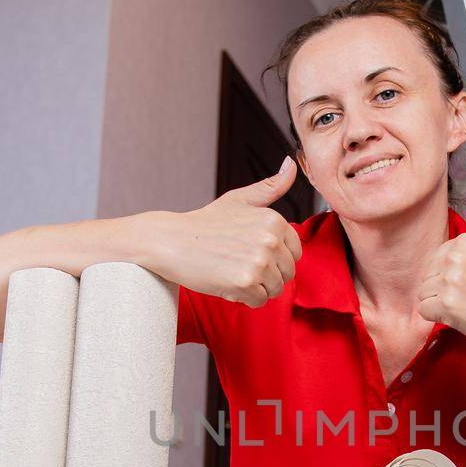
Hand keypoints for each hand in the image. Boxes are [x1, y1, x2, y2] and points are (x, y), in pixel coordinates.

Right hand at [142, 156, 302, 306]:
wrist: (171, 241)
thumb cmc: (205, 223)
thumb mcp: (239, 200)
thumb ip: (270, 187)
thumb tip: (291, 165)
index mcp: (274, 220)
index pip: (295, 253)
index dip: (274, 258)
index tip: (250, 251)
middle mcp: (270, 239)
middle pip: (287, 273)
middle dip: (266, 274)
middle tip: (238, 263)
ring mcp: (259, 261)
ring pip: (275, 289)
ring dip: (255, 287)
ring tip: (232, 271)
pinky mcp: (246, 282)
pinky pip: (259, 301)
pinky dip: (244, 298)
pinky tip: (226, 281)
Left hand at [416, 183, 465, 356]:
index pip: (436, 258)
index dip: (450, 274)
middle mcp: (457, 257)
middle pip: (427, 275)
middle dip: (443, 288)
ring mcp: (451, 281)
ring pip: (424, 292)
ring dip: (439, 303)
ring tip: (465, 304)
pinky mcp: (447, 304)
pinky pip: (423, 310)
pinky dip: (437, 317)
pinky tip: (458, 315)